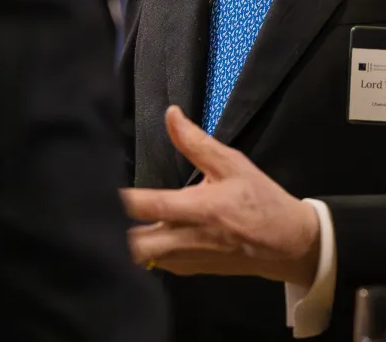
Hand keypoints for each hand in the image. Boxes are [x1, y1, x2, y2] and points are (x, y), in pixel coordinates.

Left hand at [122, 106, 320, 285]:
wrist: (286, 242)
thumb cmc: (259, 199)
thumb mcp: (233, 164)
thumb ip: (197, 142)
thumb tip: (171, 114)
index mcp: (199, 208)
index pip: (150, 206)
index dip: (121, 201)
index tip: (100, 188)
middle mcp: (188, 239)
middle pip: (136, 245)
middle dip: (115, 230)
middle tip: (103, 209)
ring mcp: (187, 259)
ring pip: (142, 259)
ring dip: (129, 241)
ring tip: (116, 221)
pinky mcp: (190, 271)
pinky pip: (157, 265)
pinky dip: (146, 252)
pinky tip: (144, 234)